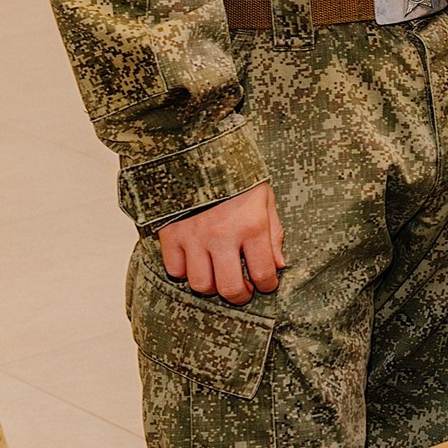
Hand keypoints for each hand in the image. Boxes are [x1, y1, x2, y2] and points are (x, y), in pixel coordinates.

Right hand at [157, 182, 284, 304]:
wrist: (198, 151)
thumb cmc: (237, 175)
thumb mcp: (265, 198)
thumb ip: (273, 234)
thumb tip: (278, 265)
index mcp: (251, 225)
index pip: (263, 273)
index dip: (267, 285)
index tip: (266, 284)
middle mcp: (222, 235)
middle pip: (229, 288)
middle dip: (240, 296)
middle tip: (243, 291)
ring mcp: (193, 237)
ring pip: (200, 284)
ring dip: (212, 286)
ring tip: (220, 276)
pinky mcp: (170, 234)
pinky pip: (175, 269)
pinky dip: (185, 271)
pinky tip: (196, 260)